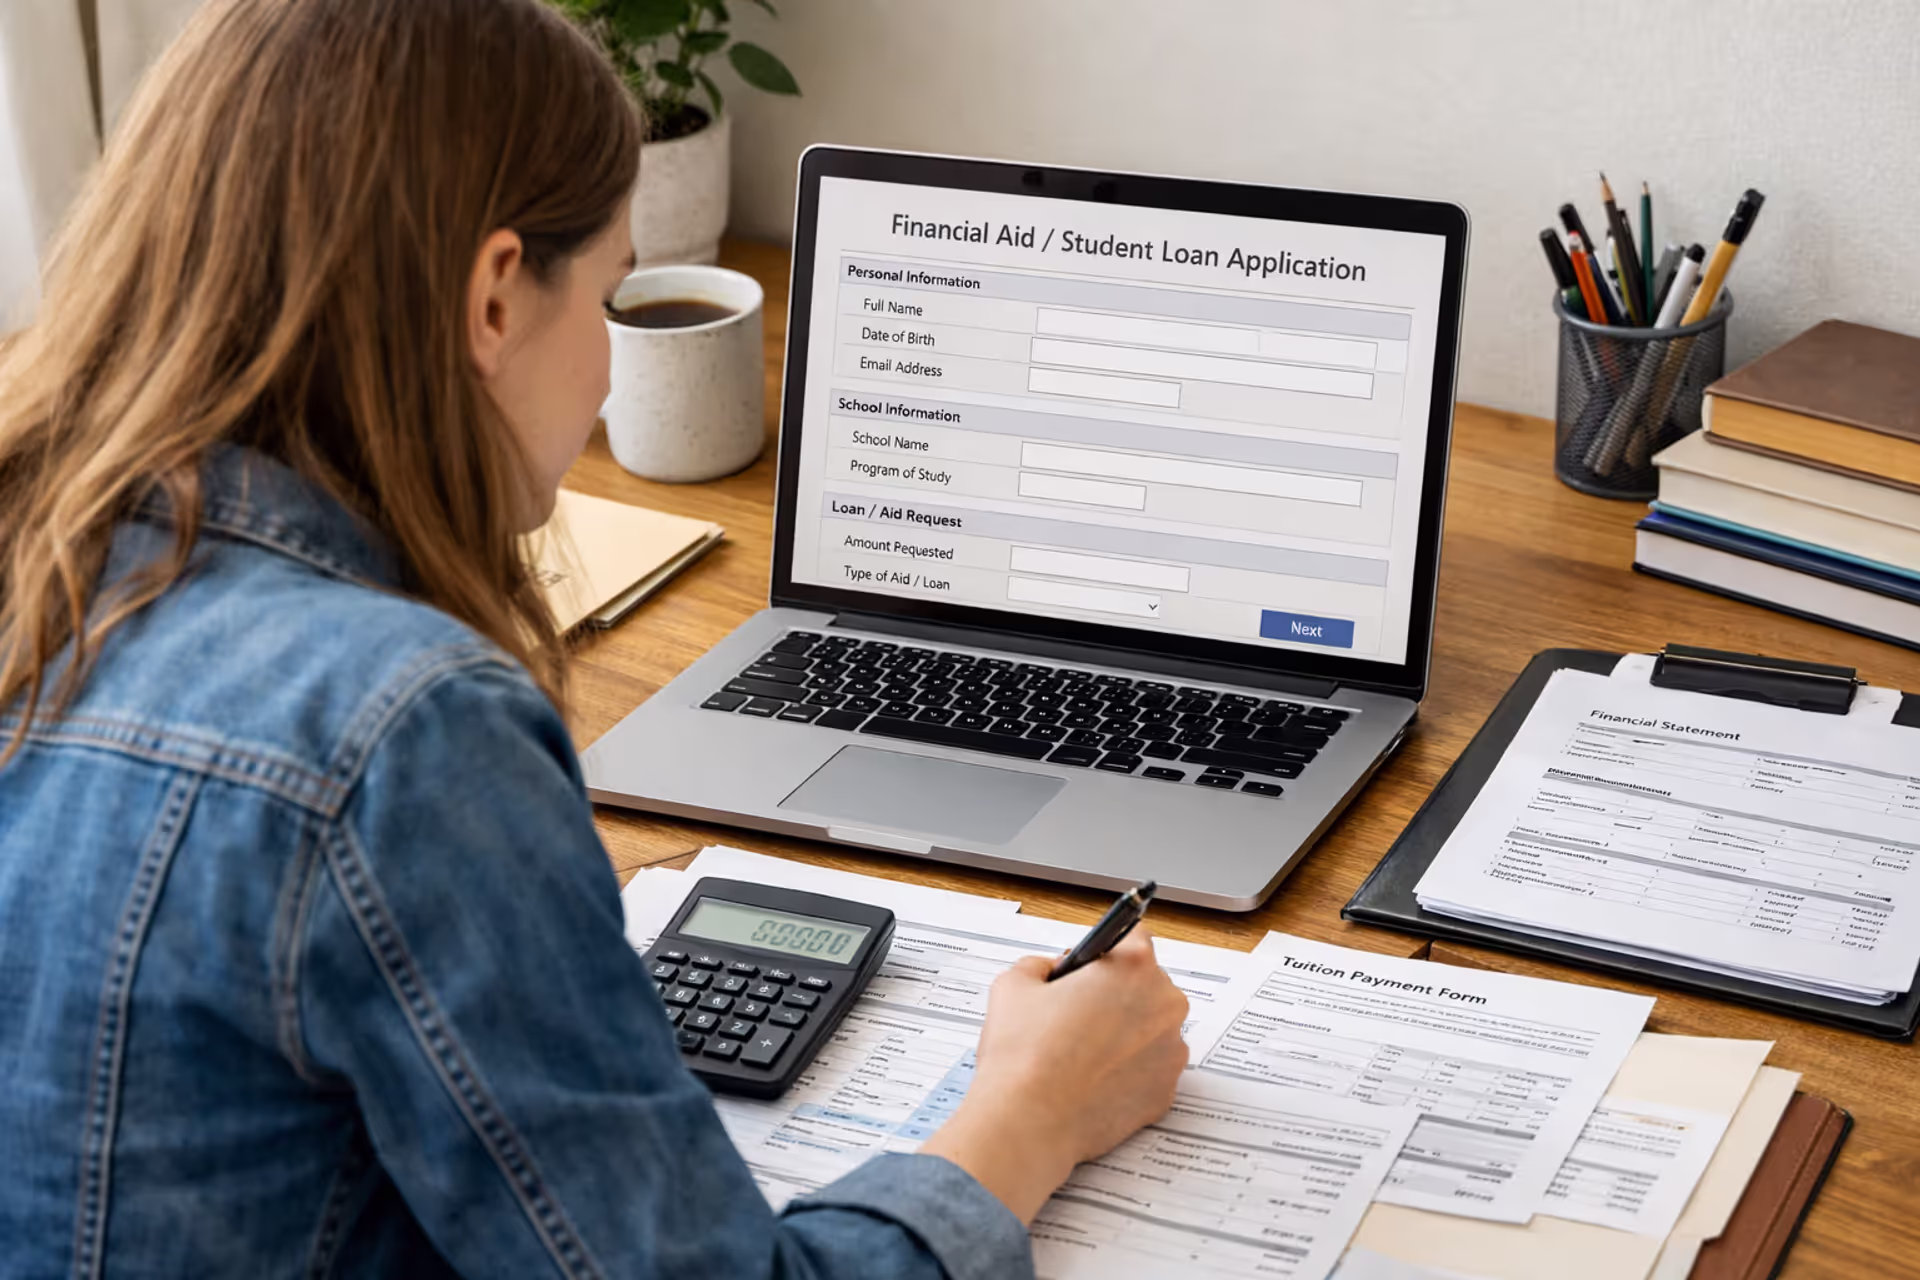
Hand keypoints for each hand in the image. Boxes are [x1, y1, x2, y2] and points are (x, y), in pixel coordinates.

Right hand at [919, 927, 1188, 1221]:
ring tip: (1079, 1055)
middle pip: (1146, 985)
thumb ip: (1039, 965)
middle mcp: (1165, 1006)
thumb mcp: (1013, 984)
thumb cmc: (1023, 1054)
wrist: (1028, 1123)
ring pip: (1150, 1031)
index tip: (1092, 965)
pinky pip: (1149, 1072)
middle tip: (1076, 1016)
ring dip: (1124, 1035)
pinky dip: (1127, 1074)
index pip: (1133, 935)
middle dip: (1116, 995)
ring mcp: (1171, 1053)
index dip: (1106, 950)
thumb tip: (1053, 971)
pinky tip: (1091, 1082)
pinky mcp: (1166, 1094)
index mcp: (1134, 967)